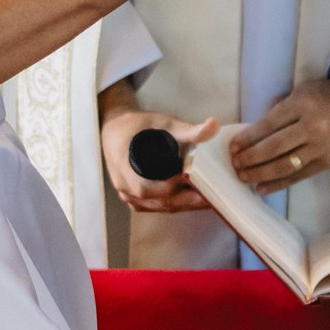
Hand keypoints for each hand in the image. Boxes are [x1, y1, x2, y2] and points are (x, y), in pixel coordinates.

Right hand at [99, 87, 216, 212]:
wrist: (117, 129)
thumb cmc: (137, 126)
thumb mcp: (162, 123)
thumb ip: (188, 129)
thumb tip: (213, 125)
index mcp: (125, 169)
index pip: (147, 188)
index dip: (170, 187)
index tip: (193, 181)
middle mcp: (125, 187)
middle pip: (159, 201)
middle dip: (187, 200)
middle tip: (212, 197)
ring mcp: (130, 196)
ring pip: (160, 206)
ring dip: (184, 204)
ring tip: (208, 199)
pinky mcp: (136, 199)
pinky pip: (157, 206)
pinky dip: (176, 204)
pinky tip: (192, 200)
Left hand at [228, 79, 329, 193]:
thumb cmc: (324, 96)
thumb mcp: (302, 92)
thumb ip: (282, 111)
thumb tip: (253, 135)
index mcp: (303, 105)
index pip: (270, 124)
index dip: (249, 137)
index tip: (233, 146)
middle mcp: (312, 127)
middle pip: (275, 147)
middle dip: (251, 158)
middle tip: (235, 163)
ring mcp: (321, 148)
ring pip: (285, 165)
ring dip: (260, 174)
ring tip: (243, 177)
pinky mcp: (327, 163)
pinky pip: (298, 177)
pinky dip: (277, 184)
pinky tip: (261, 188)